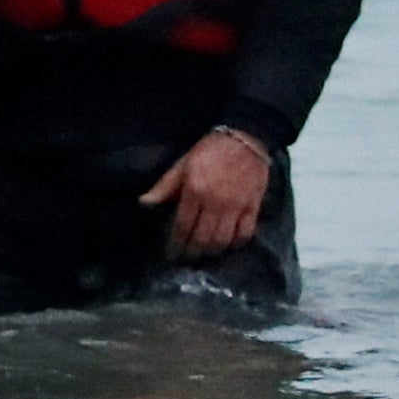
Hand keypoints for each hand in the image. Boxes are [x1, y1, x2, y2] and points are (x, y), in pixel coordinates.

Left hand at [141, 127, 277, 258]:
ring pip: (223, 239)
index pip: (183, 225)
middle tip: (186, 259)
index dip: (176, 243)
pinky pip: (246, 233)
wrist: (245, 139)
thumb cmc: (209, 150)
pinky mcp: (253, 207)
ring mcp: (236, 207)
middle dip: (193, 252)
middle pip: (203, 238)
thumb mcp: (182, 164)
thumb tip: (145, 203)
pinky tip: (228, 246)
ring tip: (204, 256)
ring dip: (212, 252)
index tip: (171, 254)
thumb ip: (165, 186)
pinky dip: (236, 243)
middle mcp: (215, 203)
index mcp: (195, 191)